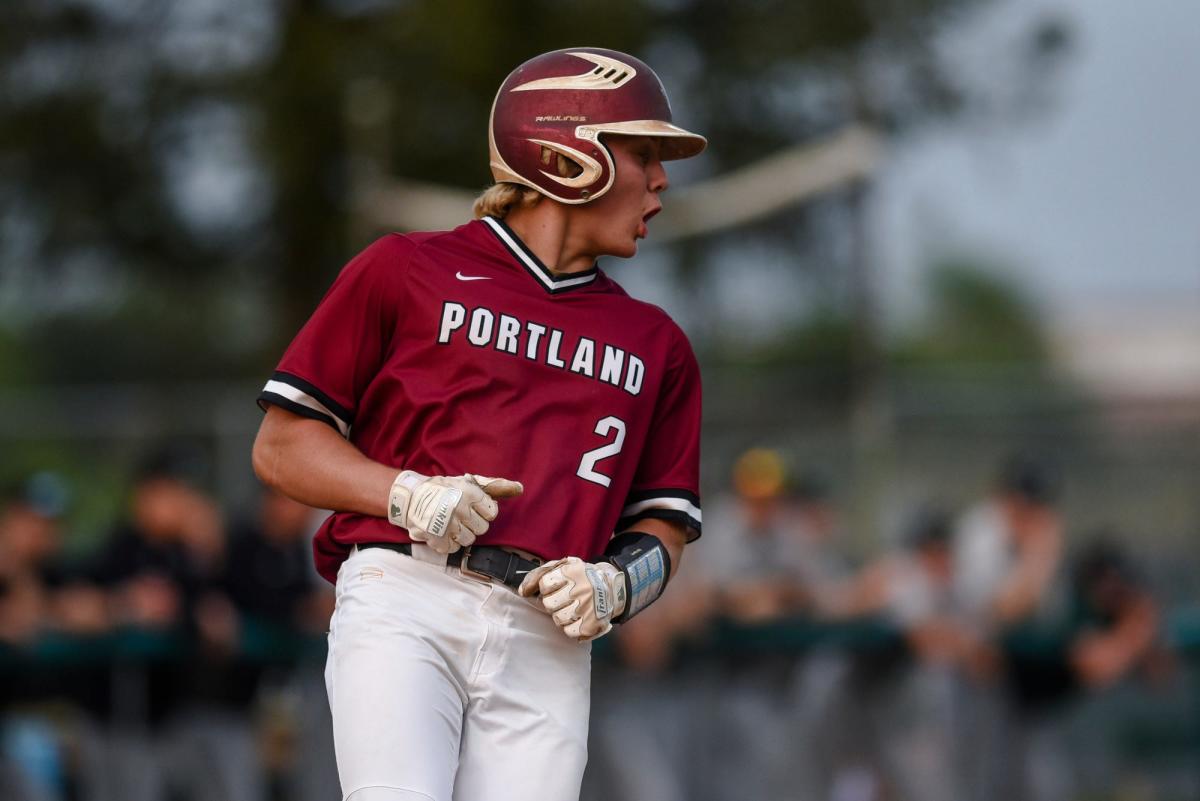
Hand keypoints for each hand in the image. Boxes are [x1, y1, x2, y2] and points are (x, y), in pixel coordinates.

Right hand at [388, 471, 522, 553]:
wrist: (411, 497)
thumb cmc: (444, 489)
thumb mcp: (469, 482)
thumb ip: (495, 486)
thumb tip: (520, 488)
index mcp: (469, 492)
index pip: (492, 512)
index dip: (484, 511)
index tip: (473, 507)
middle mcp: (458, 508)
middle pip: (482, 528)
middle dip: (473, 523)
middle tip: (461, 515)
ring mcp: (447, 524)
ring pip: (469, 540)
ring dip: (461, 534)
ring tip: (451, 523)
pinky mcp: (436, 538)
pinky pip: (453, 549)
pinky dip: (449, 543)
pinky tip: (443, 532)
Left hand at [519, 556, 626, 641]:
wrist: (611, 587)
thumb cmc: (579, 577)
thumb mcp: (562, 566)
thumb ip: (538, 574)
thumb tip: (523, 591)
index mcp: (573, 572)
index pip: (544, 584)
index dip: (547, 587)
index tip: (556, 586)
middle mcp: (582, 589)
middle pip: (549, 603)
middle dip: (553, 602)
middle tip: (564, 598)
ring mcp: (588, 607)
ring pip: (558, 619)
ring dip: (561, 615)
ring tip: (571, 608)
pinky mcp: (592, 624)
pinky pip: (569, 631)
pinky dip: (570, 627)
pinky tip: (577, 618)